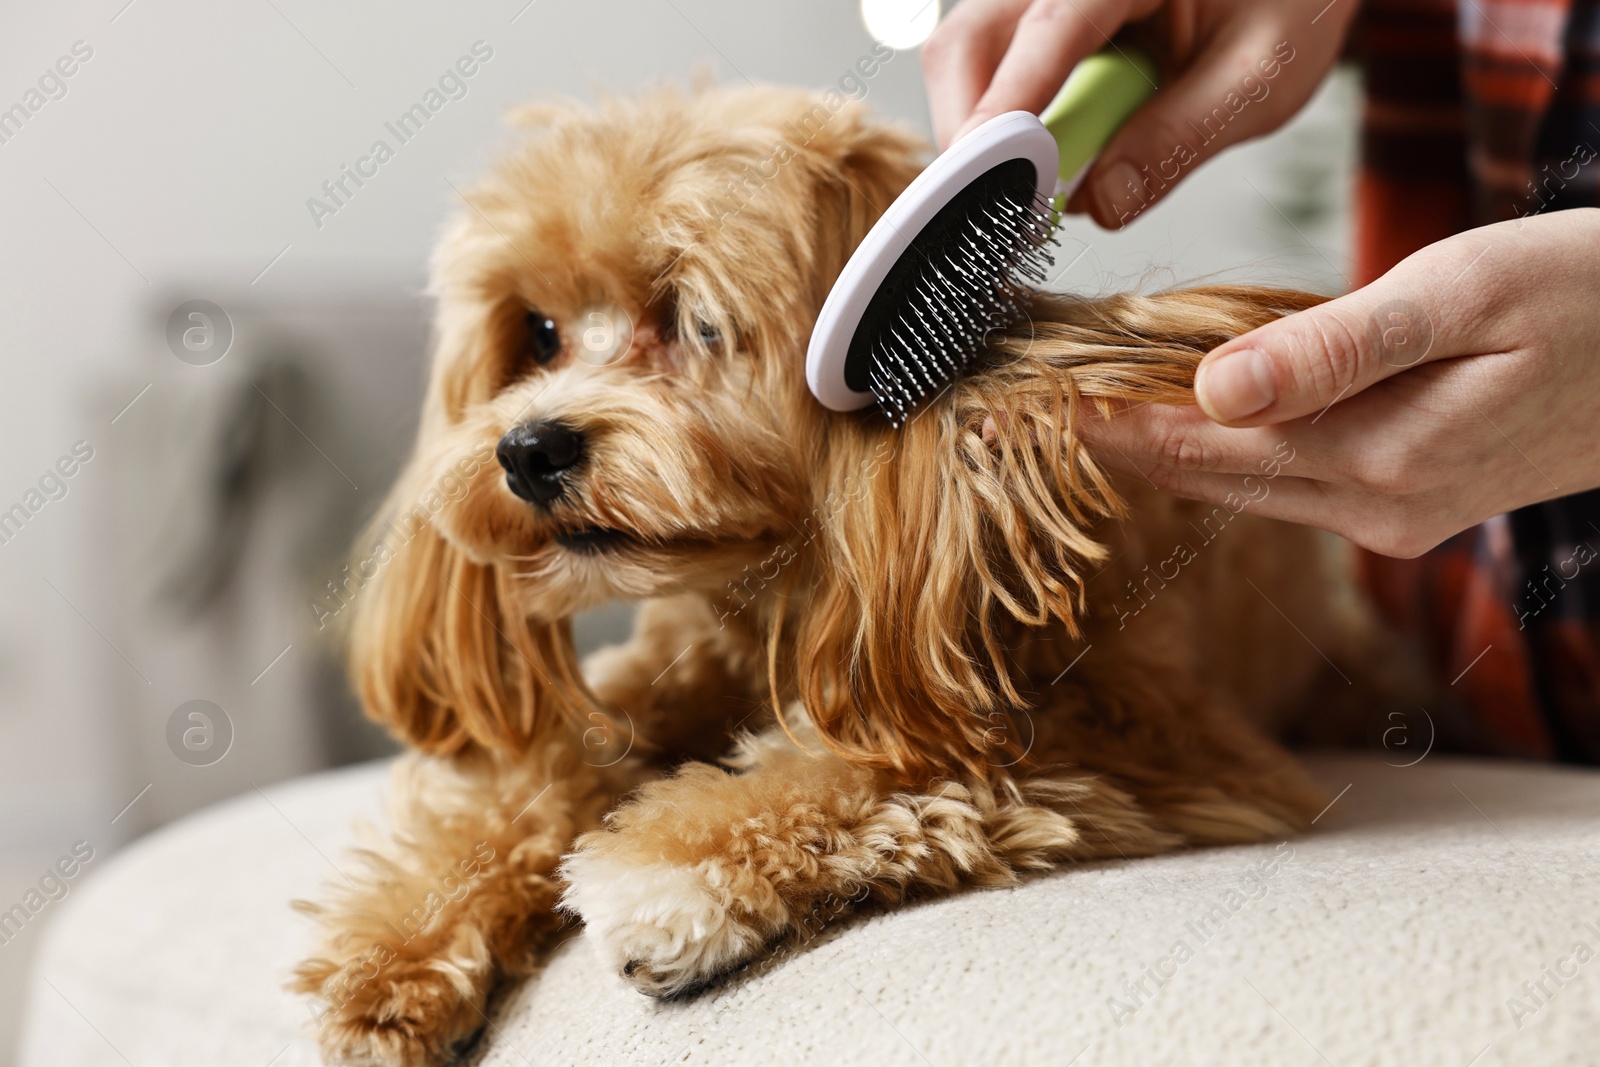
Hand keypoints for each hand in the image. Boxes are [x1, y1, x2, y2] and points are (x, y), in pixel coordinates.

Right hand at [921, 0, 1357, 226]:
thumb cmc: (1288, 3)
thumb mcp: (1261, 74)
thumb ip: (1181, 137)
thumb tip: (1101, 204)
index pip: (1045, 32)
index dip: (1004, 116)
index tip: (981, 188)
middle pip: (968, 47)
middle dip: (974, 138)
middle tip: (1015, 210)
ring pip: (962, 61)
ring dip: (985, 136)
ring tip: (1048, 181)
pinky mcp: (1029, 17)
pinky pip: (986, 71)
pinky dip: (1002, 124)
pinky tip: (1050, 153)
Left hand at [1079, 210, 1599, 556]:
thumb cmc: (1584, 296)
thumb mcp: (1459, 295)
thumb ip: (1334, 348)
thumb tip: (1212, 387)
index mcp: (1386, 459)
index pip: (1211, 446)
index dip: (1119, 424)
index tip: (1043, 402)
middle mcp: (1380, 510)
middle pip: (1216, 475)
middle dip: (1128, 441)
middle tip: (1041, 407)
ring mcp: (1395, 520)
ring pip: (1249, 484)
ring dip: (1174, 447)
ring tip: (1095, 406)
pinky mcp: (1409, 507)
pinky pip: (1293, 480)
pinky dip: (1236, 449)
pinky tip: (1198, 416)